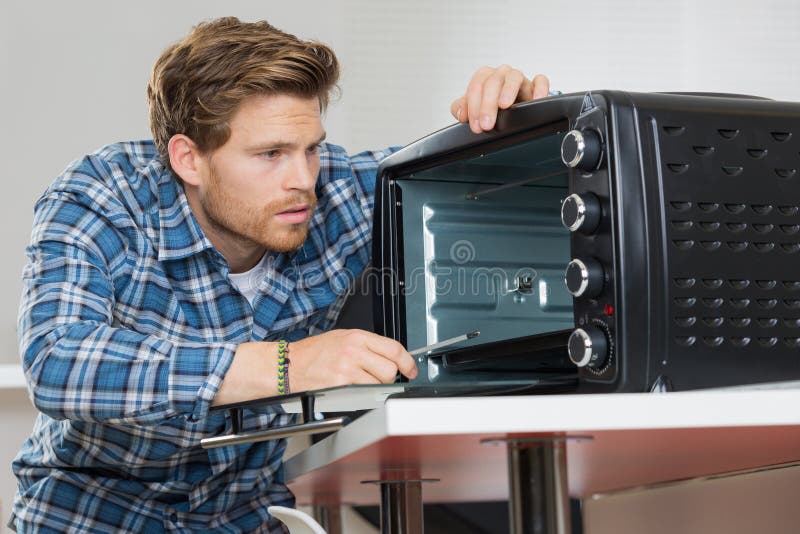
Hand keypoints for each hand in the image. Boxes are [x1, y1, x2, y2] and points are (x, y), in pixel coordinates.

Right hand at [289, 329, 417, 391]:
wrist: (289, 365)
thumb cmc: (313, 353)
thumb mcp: (342, 338)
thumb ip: (367, 346)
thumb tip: (390, 357)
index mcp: (357, 336)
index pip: (394, 348)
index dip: (408, 362)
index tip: (411, 369)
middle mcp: (354, 351)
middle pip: (390, 368)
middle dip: (390, 376)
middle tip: (380, 377)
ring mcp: (348, 368)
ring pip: (380, 382)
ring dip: (377, 386)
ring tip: (363, 382)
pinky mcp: (341, 385)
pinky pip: (365, 393)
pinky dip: (365, 394)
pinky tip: (355, 389)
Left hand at [450, 66, 549, 133]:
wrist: (512, 108)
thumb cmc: (491, 107)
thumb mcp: (474, 108)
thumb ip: (461, 108)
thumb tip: (460, 113)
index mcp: (485, 77)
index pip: (476, 86)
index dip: (473, 106)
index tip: (475, 125)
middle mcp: (501, 75)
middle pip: (493, 82)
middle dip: (488, 104)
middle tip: (486, 124)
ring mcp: (519, 79)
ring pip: (514, 77)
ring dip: (508, 91)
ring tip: (505, 106)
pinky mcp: (536, 85)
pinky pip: (541, 81)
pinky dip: (539, 88)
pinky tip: (536, 100)